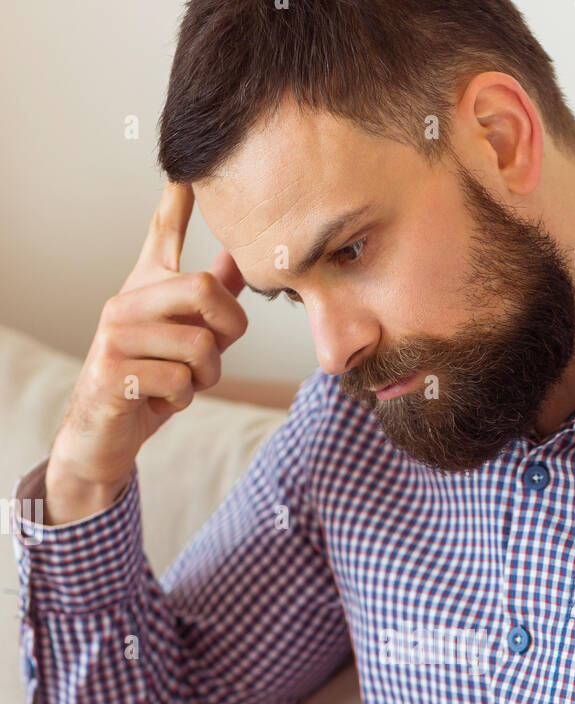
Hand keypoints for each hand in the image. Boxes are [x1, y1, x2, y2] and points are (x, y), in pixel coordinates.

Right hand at [45, 181, 247, 521]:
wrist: (103, 436)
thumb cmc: (151, 385)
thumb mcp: (189, 341)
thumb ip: (212, 305)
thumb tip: (241, 256)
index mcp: (145, 289)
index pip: (162, 234)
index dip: (178, 201)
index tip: (188, 167)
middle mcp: (125, 302)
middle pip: (205, 290)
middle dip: (230, 328)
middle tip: (219, 352)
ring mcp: (115, 335)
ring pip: (199, 345)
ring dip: (206, 376)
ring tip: (186, 383)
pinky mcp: (112, 371)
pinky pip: (179, 380)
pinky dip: (184, 398)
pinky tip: (164, 400)